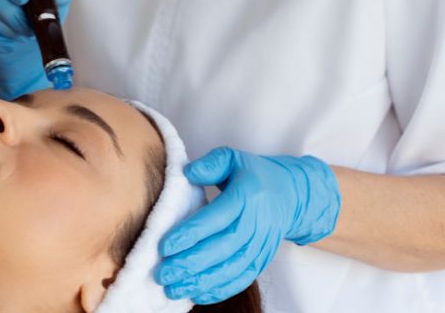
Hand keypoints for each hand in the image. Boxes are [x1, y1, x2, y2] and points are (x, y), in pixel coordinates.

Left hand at [154, 147, 340, 304]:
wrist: (291, 194)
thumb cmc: (253, 175)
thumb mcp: (233, 158)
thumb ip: (211, 163)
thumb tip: (187, 172)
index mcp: (246, 196)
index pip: (216, 218)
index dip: (190, 233)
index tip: (164, 246)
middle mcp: (256, 224)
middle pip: (223, 248)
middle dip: (191, 264)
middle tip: (162, 273)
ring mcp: (261, 245)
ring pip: (232, 268)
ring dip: (201, 282)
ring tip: (173, 289)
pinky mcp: (262, 259)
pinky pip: (242, 278)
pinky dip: (220, 290)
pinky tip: (197, 295)